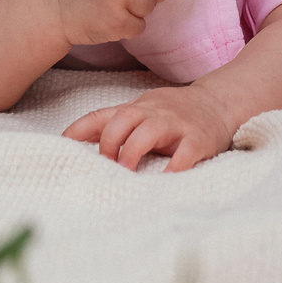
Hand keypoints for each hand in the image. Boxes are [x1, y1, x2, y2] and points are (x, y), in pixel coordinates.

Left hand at [65, 82, 236, 170]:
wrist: (220, 102)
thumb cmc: (173, 113)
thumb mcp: (142, 112)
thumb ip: (114, 124)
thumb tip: (76, 141)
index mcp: (136, 109)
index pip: (101, 116)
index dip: (79, 130)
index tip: (61, 147)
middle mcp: (153, 113)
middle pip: (122, 120)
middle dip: (109, 143)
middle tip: (105, 166)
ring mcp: (176, 125)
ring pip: (149, 131)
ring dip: (133, 152)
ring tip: (128, 173)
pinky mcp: (199, 139)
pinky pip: (186, 152)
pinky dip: (175, 166)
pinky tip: (165, 180)